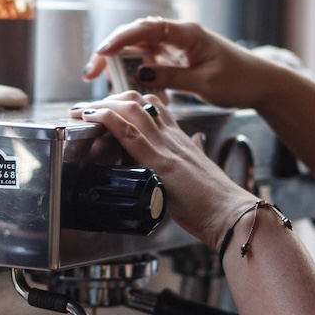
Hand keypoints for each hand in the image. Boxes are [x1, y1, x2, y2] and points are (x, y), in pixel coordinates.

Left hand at [71, 93, 255, 247]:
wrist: (232, 215)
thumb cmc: (218, 201)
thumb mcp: (203, 168)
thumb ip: (197, 151)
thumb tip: (197, 140)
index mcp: (182, 138)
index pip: (153, 106)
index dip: (128, 102)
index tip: (110, 108)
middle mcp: (173, 137)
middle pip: (139, 100)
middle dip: (110, 100)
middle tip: (88, 110)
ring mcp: (166, 147)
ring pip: (131, 109)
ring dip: (101, 106)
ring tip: (82, 112)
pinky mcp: (160, 163)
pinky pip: (128, 132)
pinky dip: (106, 119)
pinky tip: (90, 118)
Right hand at [82, 17, 289, 109]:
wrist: (262, 83)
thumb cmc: (240, 80)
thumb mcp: (205, 83)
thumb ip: (172, 78)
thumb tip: (141, 74)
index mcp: (188, 33)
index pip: (147, 29)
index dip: (122, 39)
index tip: (102, 52)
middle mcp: (180, 35)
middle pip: (137, 36)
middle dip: (111, 52)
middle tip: (91, 73)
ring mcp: (178, 46)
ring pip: (140, 49)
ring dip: (121, 63)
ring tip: (102, 81)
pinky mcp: (179, 58)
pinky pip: (151, 61)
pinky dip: (137, 72)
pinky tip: (128, 87)